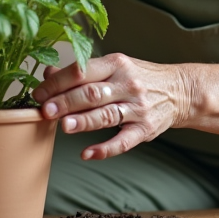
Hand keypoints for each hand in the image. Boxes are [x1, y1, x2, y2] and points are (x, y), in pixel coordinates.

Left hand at [32, 53, 192, 160]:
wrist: (179, 90)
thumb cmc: (138, 77)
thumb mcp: (113, 66)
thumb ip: (82, 71)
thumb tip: (48, 74)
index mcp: (116, 63)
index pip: (83, 71)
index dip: (58, 83)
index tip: (39, 93)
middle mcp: (128, 84)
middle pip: (92, 93)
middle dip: (66, 102)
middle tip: (45, 111)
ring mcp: (138, 108)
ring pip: (107, 115)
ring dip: (84, 121)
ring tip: (64, 126)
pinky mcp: (146, 129)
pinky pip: (124, 141)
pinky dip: (106, 149)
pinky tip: (88, 153)